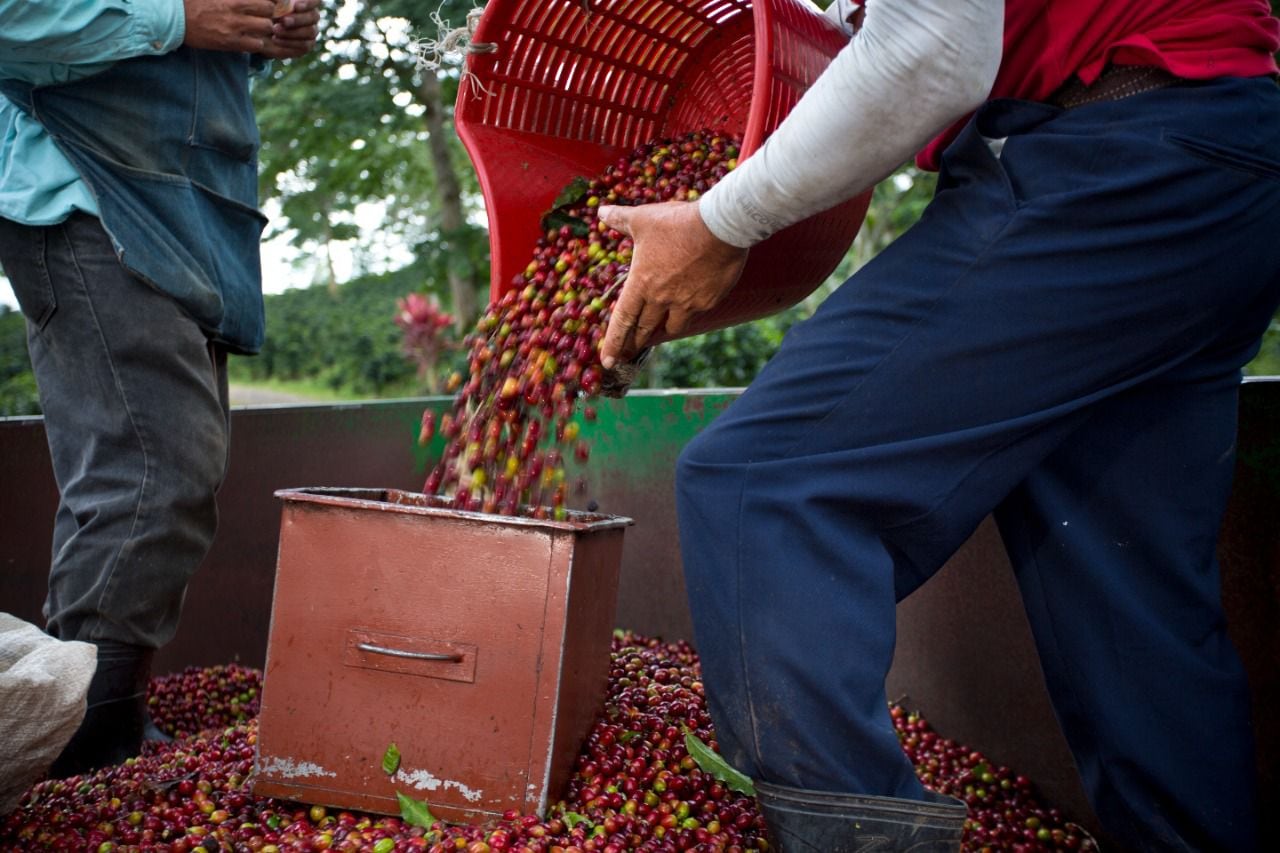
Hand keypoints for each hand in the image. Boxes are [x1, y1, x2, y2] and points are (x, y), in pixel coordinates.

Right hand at [183, 0, 276, 52]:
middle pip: (269, 11)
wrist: (177, 19)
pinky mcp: (231, 43)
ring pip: (266, 28)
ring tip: (257, 30)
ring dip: (264, 29)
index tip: (267, 4)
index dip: (269, 1)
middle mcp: (236, 10)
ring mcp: (235, 27)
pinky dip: (256, 43)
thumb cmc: (195, 3)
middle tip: (262, 16)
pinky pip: (256, 45)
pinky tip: (249, 40)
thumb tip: (247, 0)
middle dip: (268, 13)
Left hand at [260, 0, 320, 59]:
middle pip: (314, 16)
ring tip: (275, 30)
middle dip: (298, 19)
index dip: (308, 3)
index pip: (315, 1)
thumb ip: (278, 2)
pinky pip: (304, 45)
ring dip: (292, 32)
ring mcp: (310, 31)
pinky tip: (275, 39)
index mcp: (305, 3)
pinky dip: (289, 42)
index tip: (295, 6)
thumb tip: (283, 1)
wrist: (259, 29)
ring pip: (310, 32)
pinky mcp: (306, 45)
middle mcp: (311, 16)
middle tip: (283, 21)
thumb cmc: (264, 11)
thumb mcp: (268, 3)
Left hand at [598, 201, 747, 368]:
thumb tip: (601, 212)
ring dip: (661, 330)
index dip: (613, 342)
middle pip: (644, 329)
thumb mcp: (643, 218)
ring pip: (670, 327)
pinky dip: (687, 315)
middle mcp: (662, 299)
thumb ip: (620, 219)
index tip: (608, 361)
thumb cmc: (678, 222)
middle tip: (628, 352)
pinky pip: (694, 314)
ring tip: (657, 332)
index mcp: (642, 283)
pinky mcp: (708, 301)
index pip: (622, 319)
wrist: (720, 227)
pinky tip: (687, 312)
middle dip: (634, 342)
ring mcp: (686, 303)